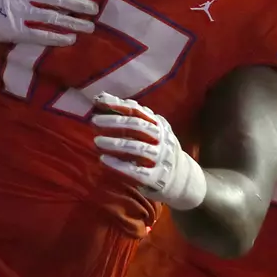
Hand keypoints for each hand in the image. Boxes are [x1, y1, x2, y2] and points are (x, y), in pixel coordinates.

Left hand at [90, 93, 205, 209]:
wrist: (181, 178)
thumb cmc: (157, 148)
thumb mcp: (150, 129)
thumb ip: (129, 115)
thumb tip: (102, 98)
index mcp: (158, 125)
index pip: (138, 111)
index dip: (119, 105)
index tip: (99, 102)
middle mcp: (161, 139)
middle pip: (138, 127)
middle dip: (115, 122)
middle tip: (94, 121)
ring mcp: (160, 158)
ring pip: (138, 149)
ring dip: (115, 144)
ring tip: (97, 141)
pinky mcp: (156, 178)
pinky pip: (137, 172)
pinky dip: (119, 166)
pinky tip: (104, 160)